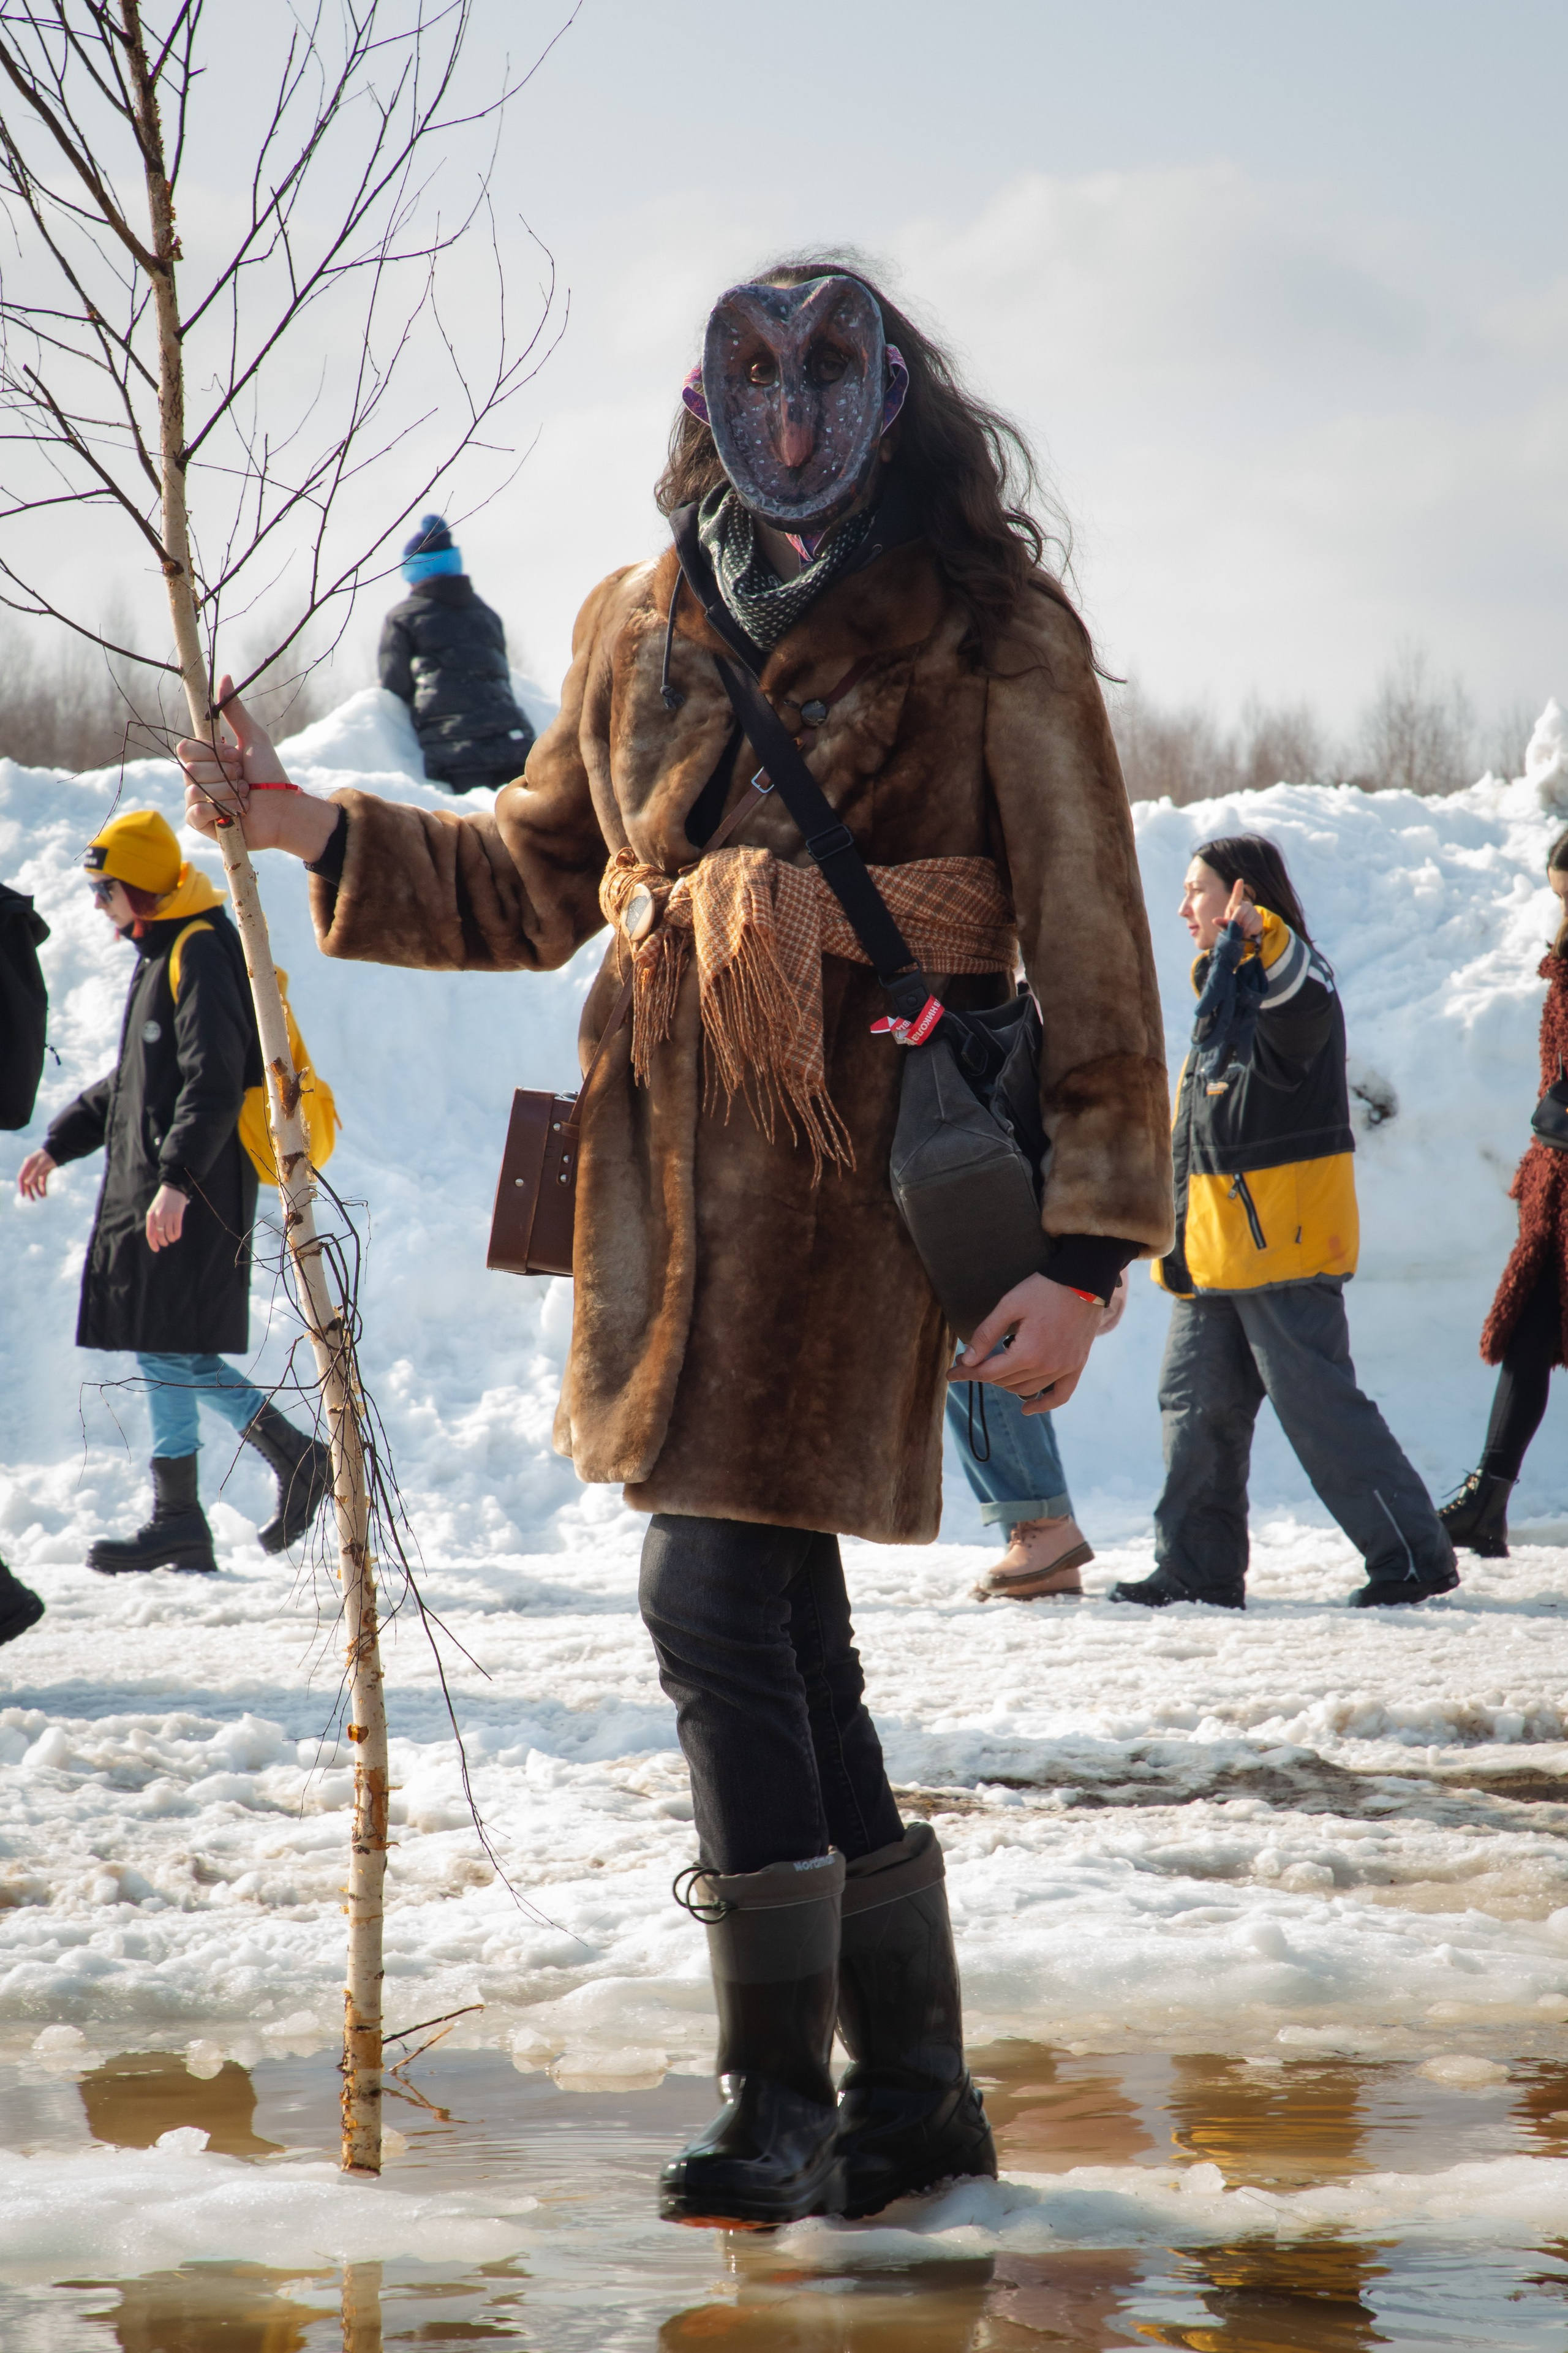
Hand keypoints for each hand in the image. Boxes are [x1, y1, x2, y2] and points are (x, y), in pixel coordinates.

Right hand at [17, 1148, 55, 1199]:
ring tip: (42, 1197)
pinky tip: (45, 1194)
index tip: (23, 1195)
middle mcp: (31, 1168)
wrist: (59, 1151)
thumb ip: (35, 1174)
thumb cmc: (49, 1156)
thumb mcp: (42, 1165)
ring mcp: (37, 1170)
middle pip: (28, 1182)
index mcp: (28, 1165)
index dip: (21, 1187)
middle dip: (30, 1191)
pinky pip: (42, 1181)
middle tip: (33, 1200)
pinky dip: (43, 1187)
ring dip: (38, 1190)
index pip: (22, 1177)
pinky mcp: (44, 1171)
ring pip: (35, 1183)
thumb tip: (28, 1184)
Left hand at [145, 1183, 187, 1250]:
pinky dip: (177, 1235)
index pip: (150, 1234)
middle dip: (163, 1242)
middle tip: (165, 1243)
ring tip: (172, 1239)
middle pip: (160, 1236)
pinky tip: (176, 1235)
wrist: (173, 1188)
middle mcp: (159, 1216)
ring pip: (169, 1234)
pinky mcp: (178, 1215)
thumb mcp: (154, 1209)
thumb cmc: (163, 1200)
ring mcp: (168, 1215)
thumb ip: (154, 1221)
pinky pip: (177, 1230)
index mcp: (151, 1215)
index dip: (153, 1244)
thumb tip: (156, 1236)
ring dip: (171, 1239)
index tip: (156, 1249)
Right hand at [178, 674, 338, 861]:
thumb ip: (235, 711)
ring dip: (227, 793)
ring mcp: (198, 801)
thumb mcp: (254, 739)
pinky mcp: (201, 824)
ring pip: (193, 790)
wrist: (284, 810)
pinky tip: (235, 814)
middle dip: (224, 774)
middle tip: (244, 780)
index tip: (234, 755)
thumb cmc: (271, 775)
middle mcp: (199, 779)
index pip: (186, 748)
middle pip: (190, 769)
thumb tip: (223, 677)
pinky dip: (217, 810)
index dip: (210, 752)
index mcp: (206, 759)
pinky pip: (194, 813)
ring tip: (245, 798)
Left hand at [947, 1271, 1103, 1414]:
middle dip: (983, 1374)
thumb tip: (968, 1360)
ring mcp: (1064, 1369)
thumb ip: (986, 1334)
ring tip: (995, 1370)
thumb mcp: (1009, 1305)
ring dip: (1006, 1383)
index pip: (988, 1373)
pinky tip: (1027, 1408)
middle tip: (970, 1362)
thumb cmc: (1044, 1289)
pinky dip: (1043, 1404)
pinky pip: (1060, 1395)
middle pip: (1005, 1382)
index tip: (951, 1373)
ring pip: (1026, 1389)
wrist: (1084, 1281)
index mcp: (1027, 1354)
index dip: (966, 1373)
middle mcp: (1046, 1367)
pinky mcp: (1077, 1366)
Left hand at [1224, 879, 1262, 940]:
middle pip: (1241, 911)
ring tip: (1239, 931)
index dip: (1238, 888)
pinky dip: (1247, 932)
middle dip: (1236, 921)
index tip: (1240, 880)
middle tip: (1233, 928)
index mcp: (1234, 904)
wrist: (1244, 932)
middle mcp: (1245, 905)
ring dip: (1242, 929)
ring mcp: (1253, 911)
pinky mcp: (1259, 918)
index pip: (1237, 895)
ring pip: (1247, 920)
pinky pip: (1253, 926)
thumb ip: (1221, 922)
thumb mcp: (1225, 924)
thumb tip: (1214, 920)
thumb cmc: (1232, 925)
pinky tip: (1246, 932)